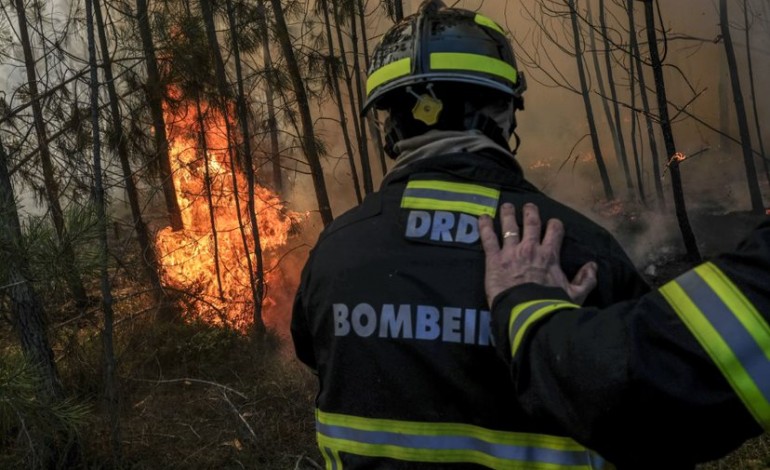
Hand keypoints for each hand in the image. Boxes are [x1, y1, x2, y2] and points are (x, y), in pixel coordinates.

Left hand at [479, 202, 597, 306]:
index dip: (554, 225)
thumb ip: (586, 280)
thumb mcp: (575, 295)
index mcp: (549, 255)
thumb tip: (593, 266)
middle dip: (530, 212)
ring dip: (508, 214)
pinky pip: (488, 239)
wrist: (527, 313)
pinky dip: (485, 227)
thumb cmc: (550, 305)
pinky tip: (482, 218)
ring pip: (509, 226)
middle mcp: (530, 248)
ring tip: (506, 206)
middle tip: (528, 206)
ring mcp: (511, 252)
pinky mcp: (494, 259)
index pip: (555, 231)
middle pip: (531, 223)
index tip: (552, 223)